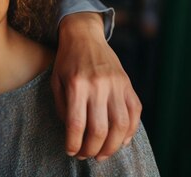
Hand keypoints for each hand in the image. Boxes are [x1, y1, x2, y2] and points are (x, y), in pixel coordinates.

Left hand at [51, 12, 141, 161]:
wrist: (84, 35)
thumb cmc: (66, 61)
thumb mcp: (56, 82)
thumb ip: (62, 108)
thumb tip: (73, 134)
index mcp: (77, 84)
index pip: (77, 123)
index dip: (74, 143)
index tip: (71, 152)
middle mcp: (98, 85)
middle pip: (100, 129)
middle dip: (93, 149)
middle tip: (86, 155)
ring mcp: (116, 84)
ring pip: (121, 125)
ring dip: (113, 146)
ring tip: (103, 154)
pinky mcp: (128, 84)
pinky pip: (135, 113)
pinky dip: (130, 131)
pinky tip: (121, 141)